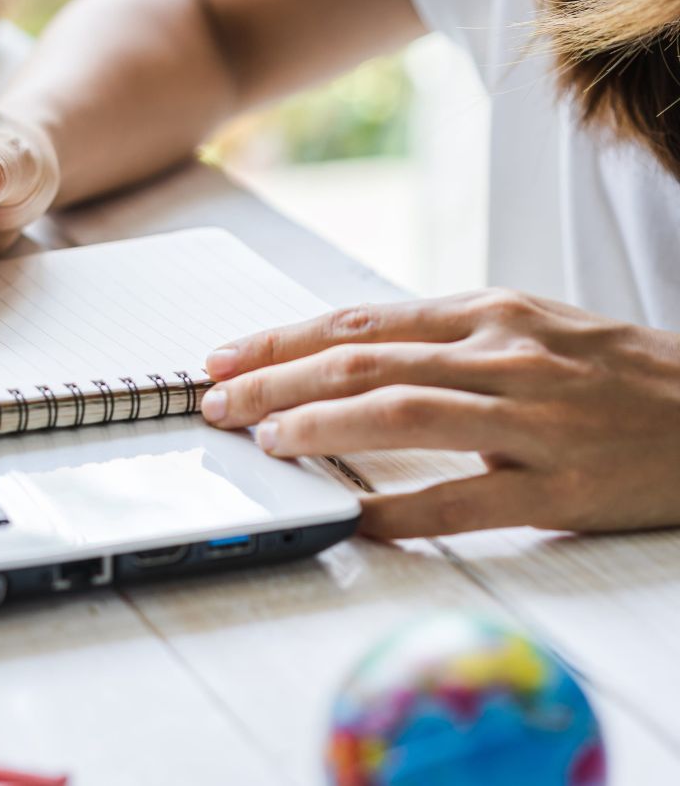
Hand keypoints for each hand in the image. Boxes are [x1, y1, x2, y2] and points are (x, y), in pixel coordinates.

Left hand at [198, 288, 679, 537]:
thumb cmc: (619, 374)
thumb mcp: (531, 329)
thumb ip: (443, 342)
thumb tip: (342, 359)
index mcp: (489, 313)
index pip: (359, 320)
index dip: (280, 340)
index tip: (221, 358)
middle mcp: (505, 354)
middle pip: (363, 360)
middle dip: (274, 380)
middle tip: (213, 402)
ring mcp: (534, 419)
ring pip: (402, 413)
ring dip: (320, 426)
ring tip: (265, 442)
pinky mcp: (562, 487)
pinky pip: (464, 500)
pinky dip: (400, 512)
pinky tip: (353, 520)